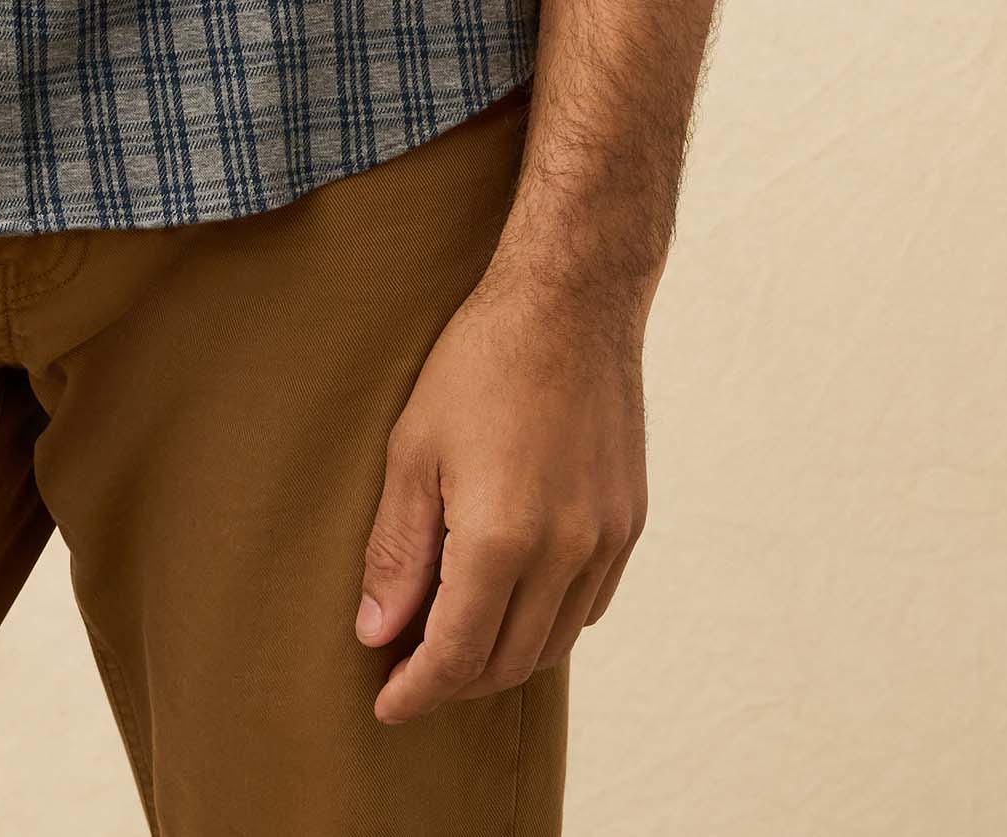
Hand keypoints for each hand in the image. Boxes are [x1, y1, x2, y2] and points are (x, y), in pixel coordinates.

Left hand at [355, 265, 650, 720]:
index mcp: (501, 538)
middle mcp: (564, 553)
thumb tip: (377, 631)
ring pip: (553, 643)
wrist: (571, 301)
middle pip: (507, 662)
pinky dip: (548, 619)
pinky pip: (589, 604)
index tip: (387, 704)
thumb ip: (398, 551)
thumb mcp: (413, 449)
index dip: (417, 691)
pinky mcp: (629, 522)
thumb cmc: (481, 363)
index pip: (456, 655)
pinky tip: (514, 593)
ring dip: (503, 656)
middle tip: (410, 665)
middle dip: (454, 680)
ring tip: (457, 634)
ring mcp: (605, 540)